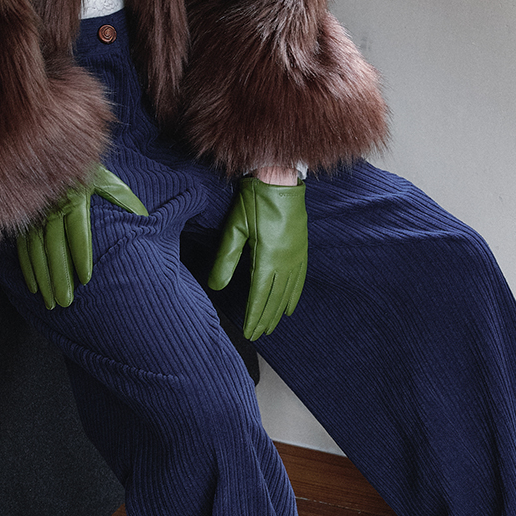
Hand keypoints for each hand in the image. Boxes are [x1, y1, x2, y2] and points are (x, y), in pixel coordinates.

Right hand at [17, 165, 147, 308]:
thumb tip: (143, 215)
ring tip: (51, 301)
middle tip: (66, 302)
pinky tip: (33, 287)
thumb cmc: (82, 167)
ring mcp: (34, 215)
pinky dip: (27, 268)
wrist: (49, 149)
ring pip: (37, 251)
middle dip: (60, 276)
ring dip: (43, 278)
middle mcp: (52, 208)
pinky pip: (23, 247)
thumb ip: (121, 196)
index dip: (81, 255)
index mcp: (74, 198)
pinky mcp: (23, 220)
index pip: (78, 231)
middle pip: (55, 247)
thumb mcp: (103, 177)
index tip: (86, 278)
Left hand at [207, 175, 307, 340]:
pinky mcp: (301, 249)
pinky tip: (291, 306)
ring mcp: (295, 256)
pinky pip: (299, 279)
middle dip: (265, 319)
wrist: (279, 181)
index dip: (253, 316)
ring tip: (272, 326)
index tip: (249, 332)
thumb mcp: (235, 229)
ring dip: (279, 311)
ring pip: (287, 292)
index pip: (258, 296)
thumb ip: (225, 259)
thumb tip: (215, 286)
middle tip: (258, 335)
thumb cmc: (254, 202)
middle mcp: (284, 262)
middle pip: (274, 298)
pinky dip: (294, 296)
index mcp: (266, 258)